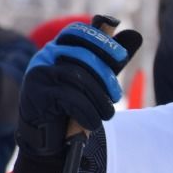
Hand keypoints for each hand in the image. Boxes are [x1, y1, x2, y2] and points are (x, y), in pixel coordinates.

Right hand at [12, 22, 143, 172]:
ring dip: (99, 99)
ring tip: (107, 114)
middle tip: (117, 96)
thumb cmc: (73, 107)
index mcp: (58, 48)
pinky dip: (87, 112)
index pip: (78, 32)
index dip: (101, 41)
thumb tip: (136, 34)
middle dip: (105, 76)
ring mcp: (38, 74)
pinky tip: (93, 123)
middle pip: (82, 55)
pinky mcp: (36, 94)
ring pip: (77, 78)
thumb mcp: (96, 81)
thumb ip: (112, 60)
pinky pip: (69, 98)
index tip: (121, 57)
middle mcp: (45, 56)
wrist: (50, 140)